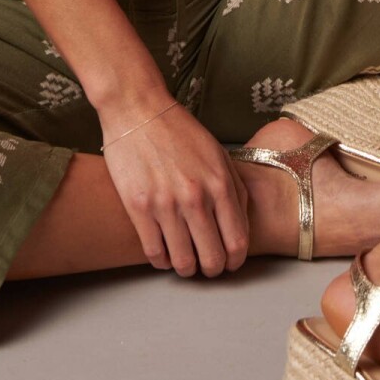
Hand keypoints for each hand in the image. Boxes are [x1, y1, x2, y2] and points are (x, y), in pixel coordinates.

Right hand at [99, 95, 250, 276]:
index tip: (229, 263)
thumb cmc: (179, 130)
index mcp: (220, 184)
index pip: (237, 241)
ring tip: (184, 262)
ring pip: (182, 262)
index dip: (235, 260)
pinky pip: (154, 253)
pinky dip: (162, 261)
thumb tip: (241, 221)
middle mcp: (195, 198)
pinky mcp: (138, 208)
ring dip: (186, 268)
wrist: (138, 110)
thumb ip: (234, 186)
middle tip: (207, 267)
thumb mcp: (217, 152)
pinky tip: (163, 253)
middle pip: (212, 257)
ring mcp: (165, 204)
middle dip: (212, 269)